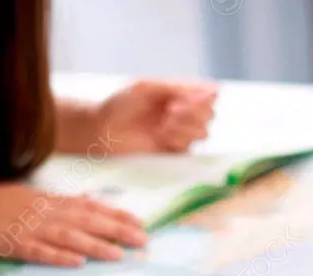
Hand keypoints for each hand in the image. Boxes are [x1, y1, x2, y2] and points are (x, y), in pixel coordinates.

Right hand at [0, 184, 146, 266]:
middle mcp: (41, 211)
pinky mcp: (9, 243)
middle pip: (86, 220)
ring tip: (118, 255)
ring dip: (95, 245)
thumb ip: (56, 203)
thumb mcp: (26, 197)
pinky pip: (37, 251)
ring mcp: (26, 227)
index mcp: (46, 200)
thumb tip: (84, 202)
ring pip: (67, 236)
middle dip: (116, 230)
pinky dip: (58, 256)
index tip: (140, 223)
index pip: (89, 206)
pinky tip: (77, 263)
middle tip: (142, 241)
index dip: (116, 214)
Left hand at [94, 80, 216, 153]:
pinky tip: (161, 135)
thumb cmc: (120, 104)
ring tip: (163, 124)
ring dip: (186, 126)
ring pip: (203, 132)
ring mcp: (179, 134)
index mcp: (179, 95)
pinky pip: (190, 148)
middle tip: (170, 111)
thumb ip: (176, 87)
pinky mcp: (172, 152)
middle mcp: (183, 114)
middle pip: (211, 114)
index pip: (210, 94)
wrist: (101, 129)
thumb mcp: (146, 87)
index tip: (188, 97)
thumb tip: (210, 89)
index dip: (206, 96)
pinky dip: (178, 139)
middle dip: (194, 112)